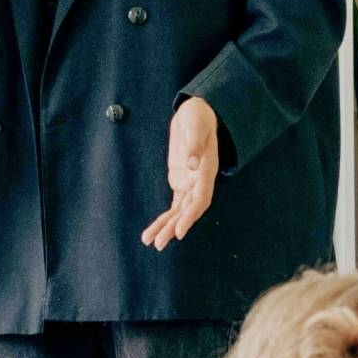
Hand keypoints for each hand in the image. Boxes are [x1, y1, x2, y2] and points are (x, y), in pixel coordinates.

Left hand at [142, 96, 220, 248]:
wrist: (197, 113)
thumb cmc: (198, 116)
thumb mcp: (195, 124)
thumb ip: (194, 143)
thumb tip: (191, 163)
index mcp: (207, 170)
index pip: (201, 199)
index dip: (191, 216)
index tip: (180, 231)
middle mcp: (200, 181)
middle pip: (188, 211)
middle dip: (174, 227)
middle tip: (159, 244)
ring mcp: (189, 183)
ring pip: (178, 211)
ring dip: (166, 227)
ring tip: (150, 242)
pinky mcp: (179, 181)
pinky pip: (172, 205)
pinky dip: (163, 218)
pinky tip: (152, 231)